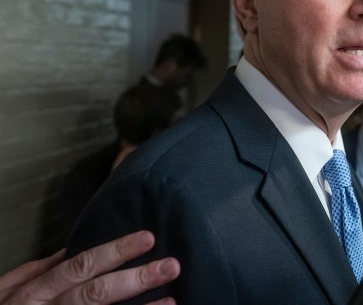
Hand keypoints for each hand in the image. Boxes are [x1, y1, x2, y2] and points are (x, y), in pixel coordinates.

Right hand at [0, 231, 179, 304]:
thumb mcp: (8, 291)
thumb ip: (40, 271)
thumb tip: (71, 250)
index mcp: (38, 291)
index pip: (82, 266)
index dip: (116, 252)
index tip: (148, 238)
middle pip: (98, 293)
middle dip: (137, 279)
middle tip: (172, 265)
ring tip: (173, 301)